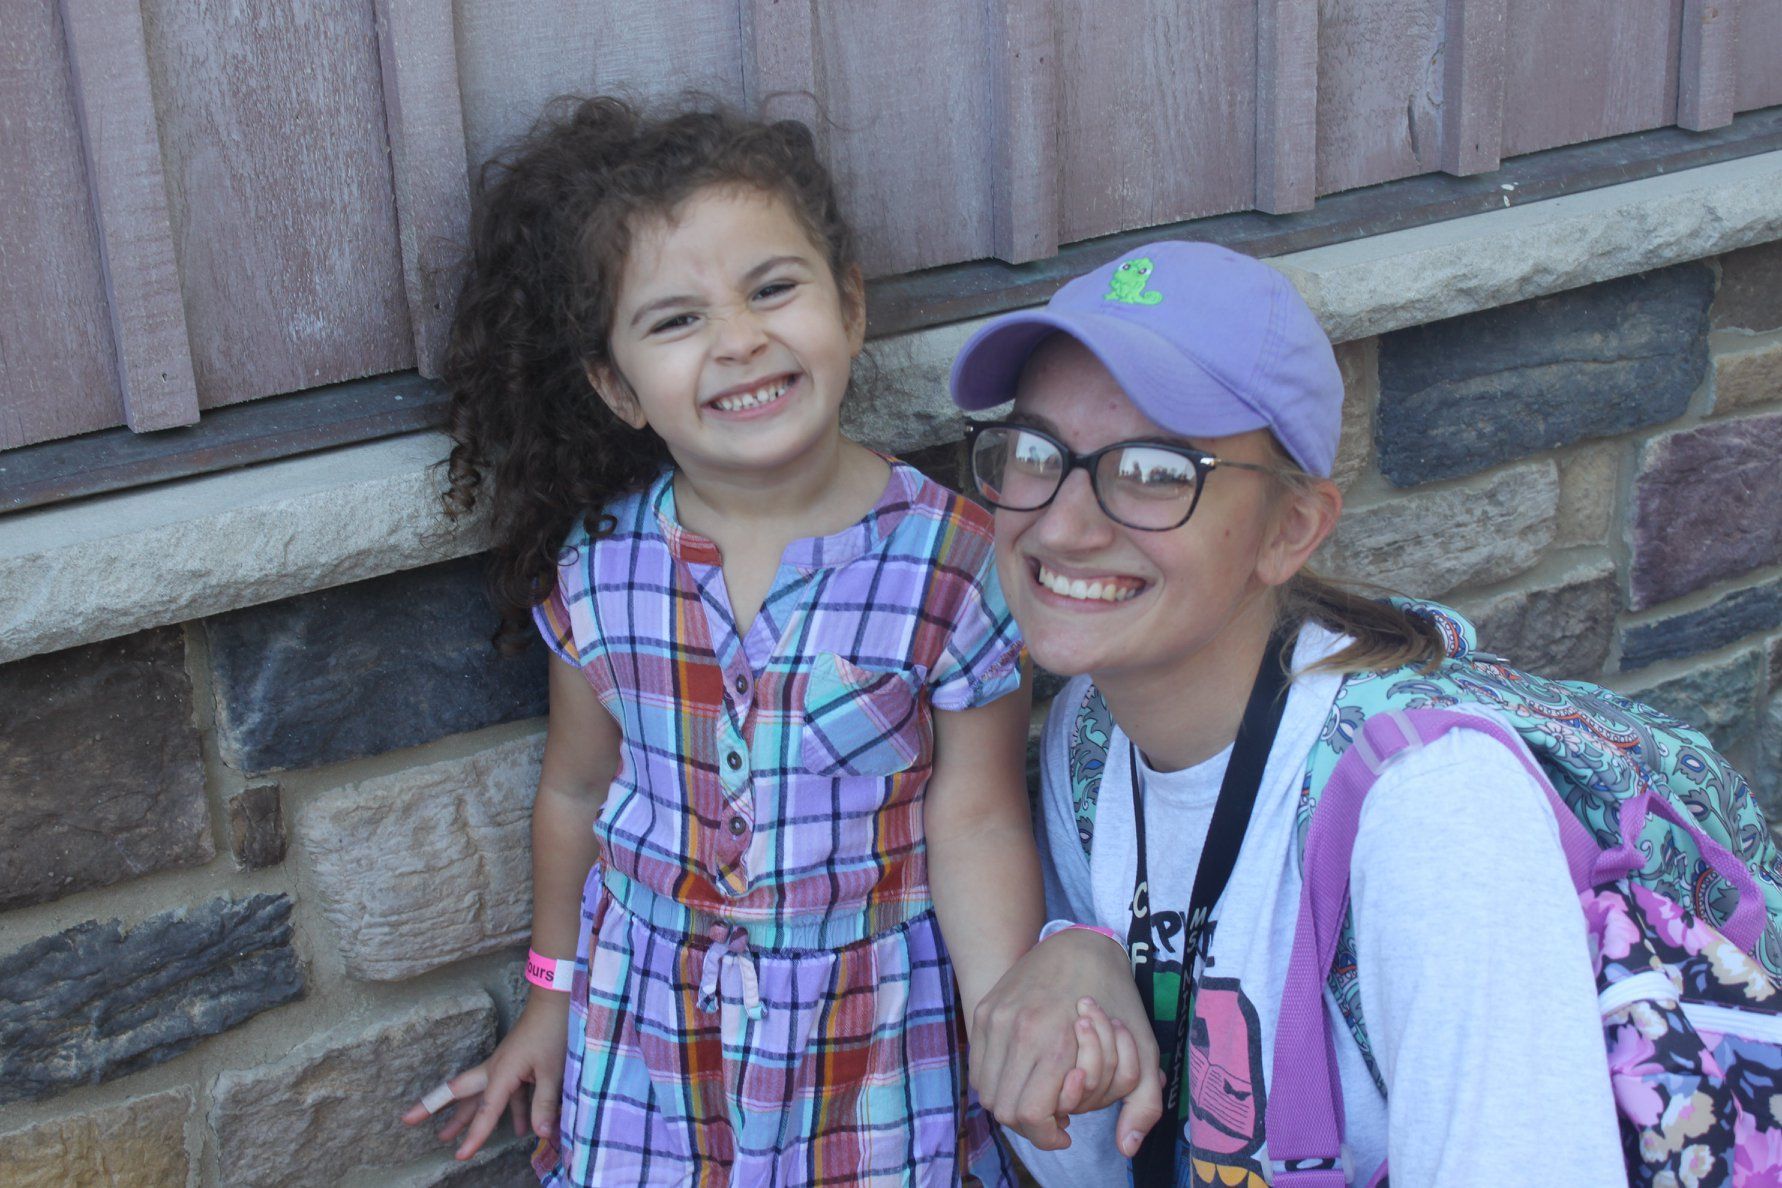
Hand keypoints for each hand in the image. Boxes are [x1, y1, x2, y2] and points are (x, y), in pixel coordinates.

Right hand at [401, 993, 570, 1159]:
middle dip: (433, 1106)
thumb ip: (544, 1103)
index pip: (485, 1111)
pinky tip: (520, 1129)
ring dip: (464, 1115)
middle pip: (459, 1092)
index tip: (460, 1156)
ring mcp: (503, 1066)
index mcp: (501, 1073)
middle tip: (407, 1120)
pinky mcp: (516, 1065)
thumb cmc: (553, 1033)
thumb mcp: (552, 1070)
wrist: (555, 1003)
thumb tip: (541, 1133)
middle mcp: (495, 1070)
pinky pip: (507, 1092)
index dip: (474, 1136)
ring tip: (444, 1135)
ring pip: (478, 1094)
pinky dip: (511, 1110)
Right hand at [970, 929, 1162, 1155]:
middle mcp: (1018, 1030)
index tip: (1065, 1131)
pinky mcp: (984, 1011)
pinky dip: (996, 1082)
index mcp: (1056, 1042)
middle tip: (1053, 1114)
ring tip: (1038, 1094)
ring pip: (986, 1091)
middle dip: (1029, 1123)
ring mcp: (995, 1019)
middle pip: (1003, 1108)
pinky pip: (978, 1066)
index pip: (1030, 1114)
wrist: (1080, 943)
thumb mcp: (1144, 1049)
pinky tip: (1023, 1074)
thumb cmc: (1116, 999)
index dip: (1046, 1133)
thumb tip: (1126, 1147)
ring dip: (1010, 1103)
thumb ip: (1143, 1104)